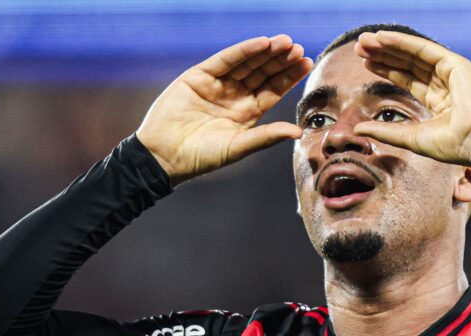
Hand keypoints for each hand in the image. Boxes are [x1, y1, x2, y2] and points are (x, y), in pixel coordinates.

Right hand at [136, 35, 312, 185]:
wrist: (165, 155)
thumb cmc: (202, 157)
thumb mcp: (239, 146)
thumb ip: (267, 136)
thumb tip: (298, 132)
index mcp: (247, 112)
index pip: (273, 90)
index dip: (289, 76)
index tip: (306, 63)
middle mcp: (235, 95)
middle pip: (263, 73)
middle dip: (280, 61)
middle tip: (298, 49)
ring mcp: (217, 84)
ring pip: (247, 63)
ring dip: (265, 52)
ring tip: (285, 43)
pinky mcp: (199, 76)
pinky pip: (225, 60)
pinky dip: (243, 51)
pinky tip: (261, 43)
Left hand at [352, 31, 470, 165]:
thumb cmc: (449, 145)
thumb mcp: (408, 137)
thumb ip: (384, 131)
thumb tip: (357, 129)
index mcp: (438, 100)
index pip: (408, 78)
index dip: (386, 70)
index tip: (365, 64)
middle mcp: (444, 82)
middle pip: (408, 63)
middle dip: (383, 55)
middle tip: (359, 48)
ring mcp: (451, 72)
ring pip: (414, 54)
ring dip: (389, 46)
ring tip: (365, 41)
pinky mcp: (455, 64)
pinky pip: (424, 48)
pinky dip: (402, 42)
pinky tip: (382, 38)